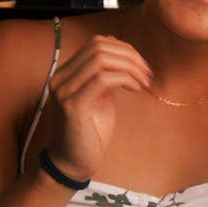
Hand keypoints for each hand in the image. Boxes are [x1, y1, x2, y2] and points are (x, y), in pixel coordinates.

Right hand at [44, 34, 151, 178]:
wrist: (73, 163)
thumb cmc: (90, 132)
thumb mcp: (100, 97)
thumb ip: (105, 76)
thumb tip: (122, 54)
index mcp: (66, 73)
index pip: (96, 43)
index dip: (124, 49)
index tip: (142, 65)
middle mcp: (60, 78)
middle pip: (99, 47)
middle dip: (130, 56)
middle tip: (147, 73)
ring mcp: (64, 91)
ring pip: (100, 59)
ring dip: (130, 67)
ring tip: (143, 81)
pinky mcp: (73, 106)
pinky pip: (102, 79)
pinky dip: (124, 79)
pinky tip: (135, 89)